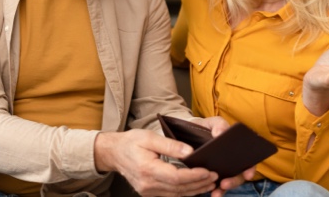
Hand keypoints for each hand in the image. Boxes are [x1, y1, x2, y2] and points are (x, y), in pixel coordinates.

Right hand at [94, 129, 217, 196]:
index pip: (176, 177)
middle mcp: (147, 184)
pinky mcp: (149, 192)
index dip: (194, 175)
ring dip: (195, 190)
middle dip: (199, 183)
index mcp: (147, 169)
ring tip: (210, 183)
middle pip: (179, 188)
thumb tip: (190, 152)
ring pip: (177, 194)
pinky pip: (171, 195)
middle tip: (215, 176)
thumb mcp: (149, 137)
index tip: (208, 170)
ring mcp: (148, 191)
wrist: (113, 153)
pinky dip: (185, 191)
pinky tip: (196, 186)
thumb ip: (170, 145)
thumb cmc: (131, 142)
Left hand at [192, 117, 255, 195]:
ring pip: (228, 182)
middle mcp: (232, 162)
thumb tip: (220, 133)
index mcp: (236, 148)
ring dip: (224, 189)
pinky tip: (211, 193)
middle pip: (239, 174)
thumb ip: (218, 125)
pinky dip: (215, 191)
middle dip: (234, 181)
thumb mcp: (211, 123)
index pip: (248, 160)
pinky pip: (216, 186)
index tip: (248, 173)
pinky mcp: (211, 176)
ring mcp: (222, 170)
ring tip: (217, 192)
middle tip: (225, 183)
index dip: (250, 168)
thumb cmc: (203, 128)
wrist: (187, 133)